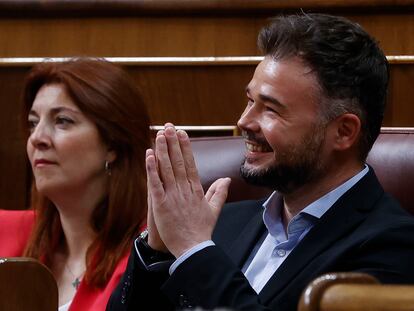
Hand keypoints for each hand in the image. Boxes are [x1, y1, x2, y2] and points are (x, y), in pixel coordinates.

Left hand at [146, 124, 230, 257]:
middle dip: (173, 142)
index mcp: (196, 190)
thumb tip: (227, 179)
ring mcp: (173, 196)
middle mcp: (185, 189)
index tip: (182, 133)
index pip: (190, 163)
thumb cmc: (202, 230)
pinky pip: (155, 184)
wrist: (193, 248)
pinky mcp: (161, 204)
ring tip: (159, 134)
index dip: (185, 147)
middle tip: (169, 126)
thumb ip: (219, 193)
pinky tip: (149, 156)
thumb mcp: (214, 210)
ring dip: (162, 150)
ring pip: (167, 169)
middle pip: (178, 161)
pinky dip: (152, 169)